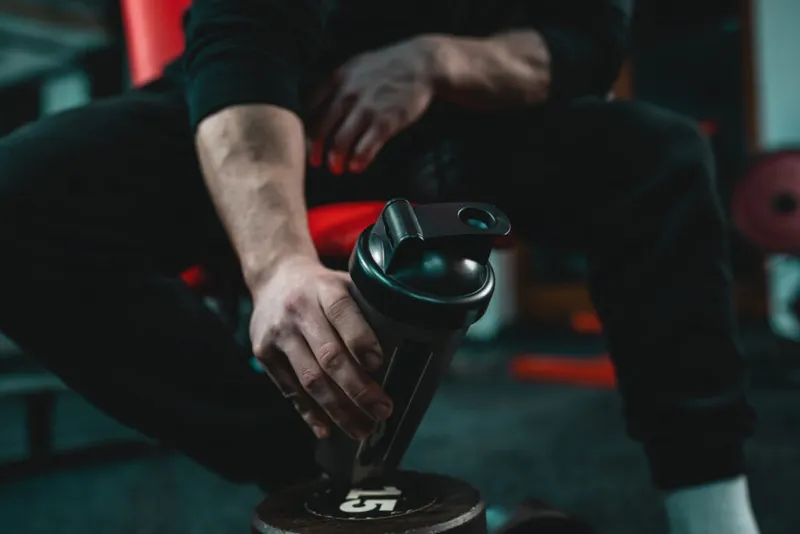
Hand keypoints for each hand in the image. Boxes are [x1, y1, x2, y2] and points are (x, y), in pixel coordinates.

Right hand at [250, 255, 392, 439]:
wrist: (274, 278)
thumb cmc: (322, 287)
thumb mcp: (345, 282)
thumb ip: (369, 305)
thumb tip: (411, 338)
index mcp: (325, 289)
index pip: (343, 312)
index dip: (361, 340)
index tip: (379, 364)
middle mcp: (299, 310)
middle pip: (329, 356)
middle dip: (358, 388)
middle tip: (382, 410)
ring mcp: (278, 333)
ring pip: (310, 379)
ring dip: (338, 409)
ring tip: (362, 428)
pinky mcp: (263, 353)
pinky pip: (289, 389)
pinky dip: (310, 413)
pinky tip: (327, 429)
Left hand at [308, 36, 440, 174]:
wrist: (422, 64)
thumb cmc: (390, 66)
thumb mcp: (357, 66)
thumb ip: (339, 84)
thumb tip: (323, 104)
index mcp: (337, 78)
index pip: (310, 109)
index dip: (306, 129)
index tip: (309, 141)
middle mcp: (347, 94)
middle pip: (321, 128)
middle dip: (316, 149)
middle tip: (317, 162)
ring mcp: (366, 109)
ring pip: (340, 141)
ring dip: (336, 159)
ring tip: (337, 168)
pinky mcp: (384, 122)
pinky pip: (365, 147)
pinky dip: (358, 160)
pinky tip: (357, 167)